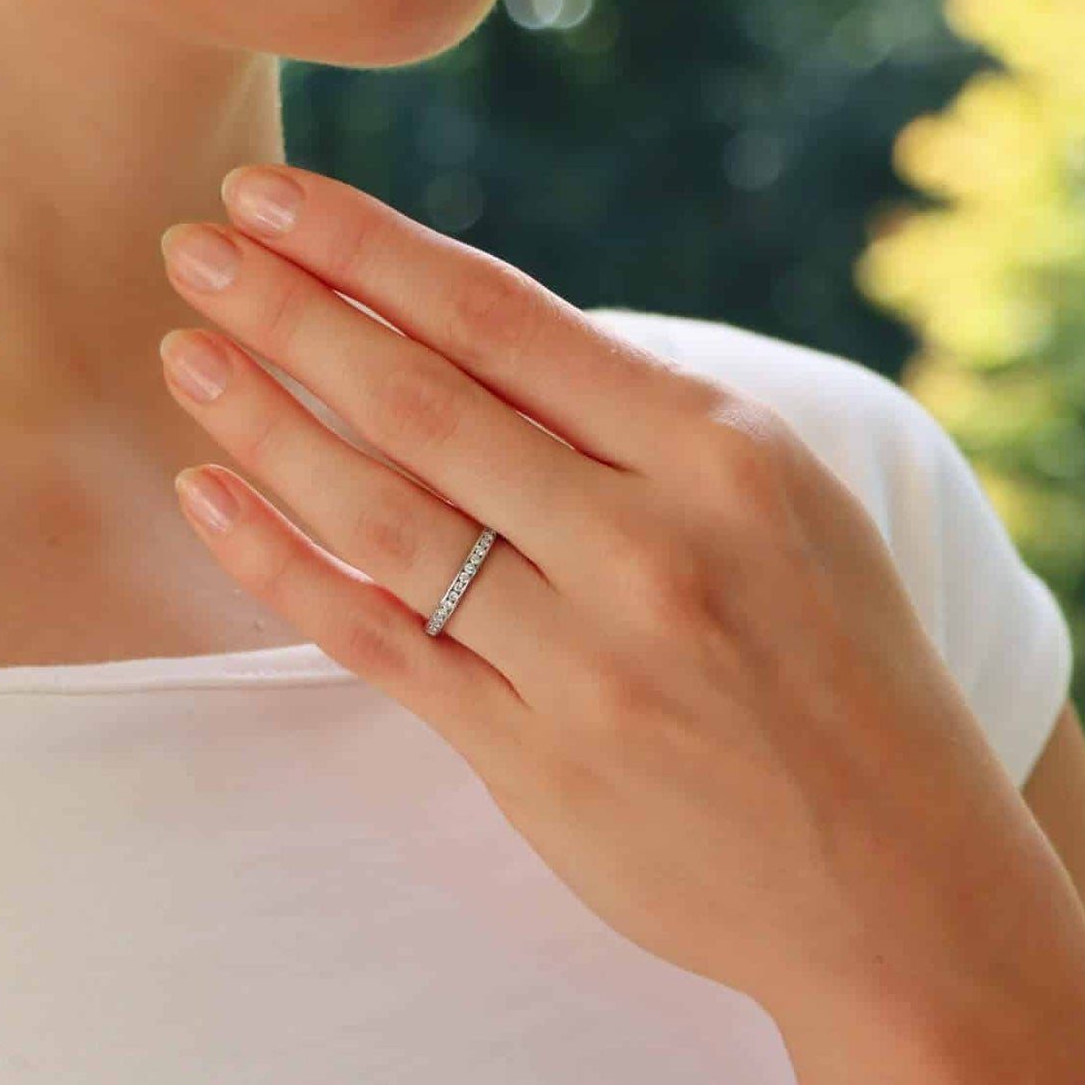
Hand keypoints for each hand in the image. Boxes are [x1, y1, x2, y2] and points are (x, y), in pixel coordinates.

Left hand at [156, 164, 1042, 1016]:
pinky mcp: (536, 758)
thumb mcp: (792, 508)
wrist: (901, 888)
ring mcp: (588, 657)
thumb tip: (473, 334)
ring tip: (183, 354)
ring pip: (385, 512)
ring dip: (267, 422)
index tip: (273, 197)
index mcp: (723, 453)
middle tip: (190, 247)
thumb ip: (644, 428)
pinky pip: (381, 640)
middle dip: (291, 310)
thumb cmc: (843, 671)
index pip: (504, 316)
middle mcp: (651, 542)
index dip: (369, 248)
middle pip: (425, 399)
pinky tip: (209, 499)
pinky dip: (283, 566)